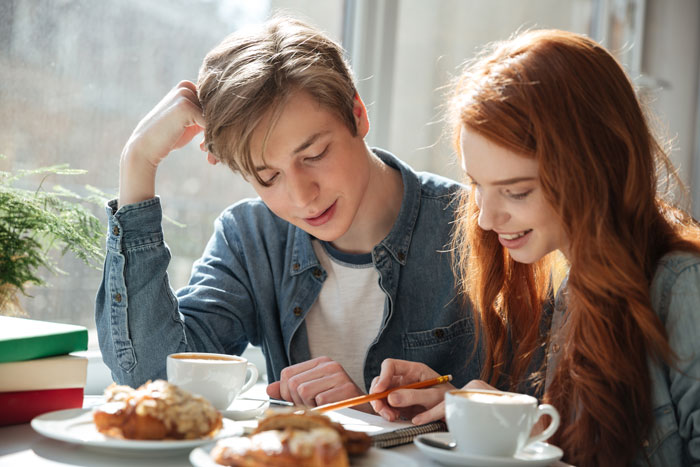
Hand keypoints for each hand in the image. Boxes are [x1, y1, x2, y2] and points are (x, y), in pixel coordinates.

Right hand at [119, 81, 212, 206]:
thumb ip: (204, 114)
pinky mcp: (186, 107)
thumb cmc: (169, 137)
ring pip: (214, 116)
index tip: (211, 144)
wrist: (145, 147)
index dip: (216, 122)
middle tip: (211, 152)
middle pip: (216, 108)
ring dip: (215, 137)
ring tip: (208, 154)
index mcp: (186, 87)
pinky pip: (210, 124)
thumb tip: (231, 115)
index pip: (214, 102)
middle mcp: (186, 87)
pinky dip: (211, 139)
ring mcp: (185, 95)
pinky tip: (204, 151)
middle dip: (217, 131)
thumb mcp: (190, 122)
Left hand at [266, 356, 362, 407]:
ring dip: (310, 405)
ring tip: (324, 406)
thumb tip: (269, 389)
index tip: (297, 399)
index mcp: (319, 363)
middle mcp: (329, 365)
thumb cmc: (336, 403)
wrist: (364, 412)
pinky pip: (320, 402)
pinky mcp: (346, 389)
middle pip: (294, 383)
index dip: (286, 391)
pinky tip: (333, 408)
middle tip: (313, 405)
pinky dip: (323, 410)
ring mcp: (339, 376)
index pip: (287, 373)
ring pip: (304, 392)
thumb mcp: (311, 394)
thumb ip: (289, 390)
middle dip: (298, 400)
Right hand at [369, 359, 454, 424]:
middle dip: (378, 395)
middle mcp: (404, 378)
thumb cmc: (448, 398)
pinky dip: (387, 412)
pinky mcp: (400, 402)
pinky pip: (387, 405)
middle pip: (381, 381)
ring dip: (382, 406)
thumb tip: (391, 398)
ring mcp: (401, 390)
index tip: (379, 390)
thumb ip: (413, 396)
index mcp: (413, 370)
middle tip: (381, 409)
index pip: (390, 365)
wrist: (456, 409)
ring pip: (381, 394)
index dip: (382, 376)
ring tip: (391, 416)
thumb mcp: (434, 396)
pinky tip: (394, 417)